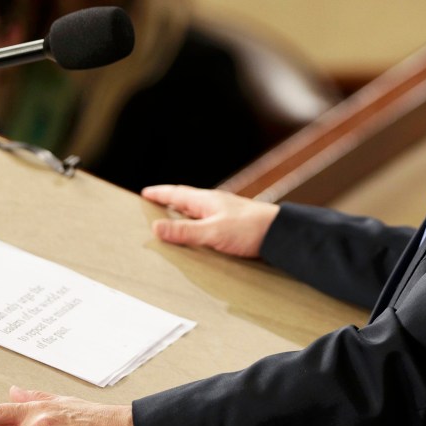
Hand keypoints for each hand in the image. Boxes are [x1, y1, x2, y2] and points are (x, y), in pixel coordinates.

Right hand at [141, 185, 279, 258]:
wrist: (280, 233)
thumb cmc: (249, 229)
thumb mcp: (212, 232)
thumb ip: (185, 231)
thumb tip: (156, 227)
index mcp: (206, 201)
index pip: (177, 194)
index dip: (160, 193)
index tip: (145, 192)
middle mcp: (214, 204)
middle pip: (185, 200)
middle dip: (168, 201)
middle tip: (153, 203)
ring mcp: (224, 213)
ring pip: (197, 211)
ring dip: (182, 214)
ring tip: (171, 218)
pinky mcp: (233, 225)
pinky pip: (207, 222)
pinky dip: (196, 225)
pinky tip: (199, 233)